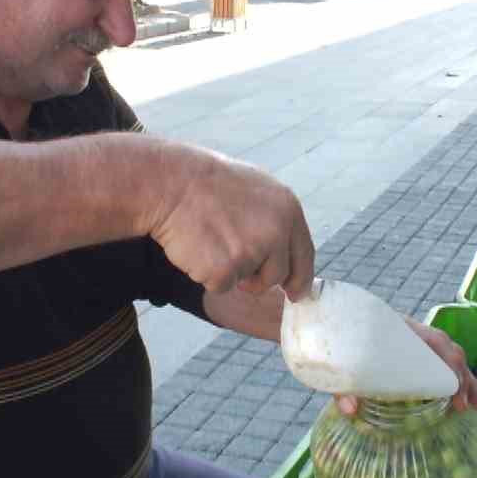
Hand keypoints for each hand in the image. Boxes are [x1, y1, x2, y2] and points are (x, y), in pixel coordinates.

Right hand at [147, 145, 315, 301]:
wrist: (171, 184)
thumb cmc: (207, 185)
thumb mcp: (255, 191)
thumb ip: (275, 220)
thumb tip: (285, 251)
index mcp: (288, 209)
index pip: (304, 254)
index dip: (299, 278)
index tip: (295, 293)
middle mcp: (277, 231)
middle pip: (278, 275)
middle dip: (259, 280)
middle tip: (233, 260)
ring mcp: (253, 251)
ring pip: (249, 283)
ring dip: (230, 273)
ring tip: (211, 240)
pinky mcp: (227, 269)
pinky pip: (221, 286)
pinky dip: (207, 274)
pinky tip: (198, 247)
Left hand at [334, 319, 476, 415]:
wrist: (321, 321)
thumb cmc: (332, 340)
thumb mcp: (335, 364)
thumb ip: (341, 385)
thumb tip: (350, 409)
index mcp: (397, 327)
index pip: (434, 341)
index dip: (450, 366)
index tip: (455, 393)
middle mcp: (410, 332)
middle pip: (448, 350)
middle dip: (464, 378)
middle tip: (471, 407)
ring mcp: (413, 341)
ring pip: (448, 357)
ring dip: (466, 380)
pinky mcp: (412, 353)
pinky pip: (439, 363)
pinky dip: (454, 380)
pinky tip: (463, 397)